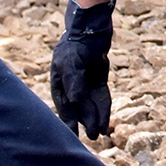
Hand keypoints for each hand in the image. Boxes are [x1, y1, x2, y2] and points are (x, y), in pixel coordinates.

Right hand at [50, 0, 116, 138]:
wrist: (92, 28)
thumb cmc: (77, 44)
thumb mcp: (72, 62)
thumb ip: (74, 82)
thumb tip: (75, 101)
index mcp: (60, 82)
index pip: (64, 105)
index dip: (68, 120)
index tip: (71, 135)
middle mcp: (72, 85)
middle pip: (78, 108)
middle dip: (84, 122)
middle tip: (91, 138)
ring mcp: (86, 83)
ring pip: (91, 105)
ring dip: (95, 118)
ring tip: (99, 134)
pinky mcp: (98, 80)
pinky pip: (101, 98)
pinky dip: (103, 109)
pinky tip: (105, 122)